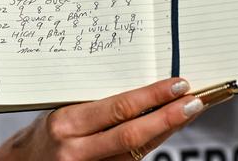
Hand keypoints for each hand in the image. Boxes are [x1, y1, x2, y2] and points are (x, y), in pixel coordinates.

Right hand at [0, 78, 204, 160]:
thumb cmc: (42, 133)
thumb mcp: (60, 111)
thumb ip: (93, 106)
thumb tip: (138, 91)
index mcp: (66, 123)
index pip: (118, 108)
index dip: (152, 97)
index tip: (177, 85)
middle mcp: (76, 149)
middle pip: (133, 135)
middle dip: (168, 117)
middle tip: (194, 101)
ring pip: (137, 152)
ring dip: (165, 132)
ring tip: (186, 113)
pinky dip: (149, 146)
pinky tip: (162, 132)